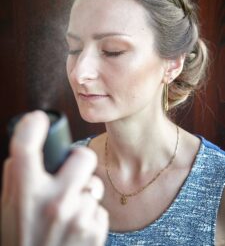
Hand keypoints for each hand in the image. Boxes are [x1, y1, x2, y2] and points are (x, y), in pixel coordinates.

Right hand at [1, 111, 108, 245]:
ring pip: (93, 184)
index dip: (32, 125)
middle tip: (72, 170)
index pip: (26, 146)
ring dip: (84, 192)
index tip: (38, 120)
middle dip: (79, 160)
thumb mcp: (9, 208)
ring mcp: (77, 216)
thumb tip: (30, 150)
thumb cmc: (21, 240)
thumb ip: (18, 177)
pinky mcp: (94, 230)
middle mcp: (53, 202)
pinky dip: (89, 213)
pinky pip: (98, 207)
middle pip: (83, 156)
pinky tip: (75, 227)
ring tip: (69, 209)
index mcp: (25, 193)